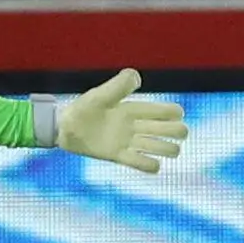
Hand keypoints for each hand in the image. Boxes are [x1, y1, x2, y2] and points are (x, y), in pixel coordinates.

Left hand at [55, 69, 187, 172]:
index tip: (178, 114)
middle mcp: (134, 126)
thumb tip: (137, 77)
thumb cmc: (82, 108)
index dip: (174, 112)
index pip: (162, 111)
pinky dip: (150, 166)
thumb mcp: (100, 95)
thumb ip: (118, 86)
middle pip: (166, 129)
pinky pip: (139, 163)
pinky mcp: (118, 155)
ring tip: (172, 150)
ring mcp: (127, 142)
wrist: (64, 128)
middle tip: (179, 133)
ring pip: (158, 146)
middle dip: (177, 131)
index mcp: (133, 109)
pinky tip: (154, 165)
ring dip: (169, 149)